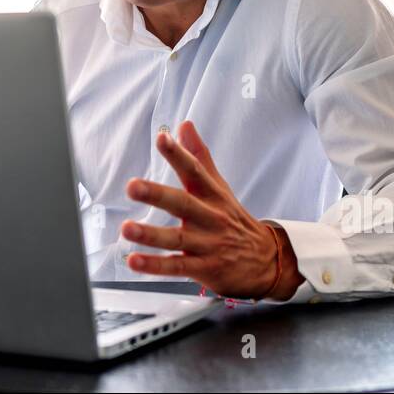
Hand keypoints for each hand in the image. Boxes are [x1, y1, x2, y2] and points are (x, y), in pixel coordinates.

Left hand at [121, 120, 303, 299]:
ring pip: (176, 239)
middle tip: (132, 186)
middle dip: (156, 194)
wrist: (266, 261)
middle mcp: (209, 218)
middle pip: (182, 204)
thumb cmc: (234, 220)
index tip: (163, 138)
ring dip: (151, 235)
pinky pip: (176, 267)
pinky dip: (155, 265)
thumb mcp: (220, 187)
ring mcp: (207, 245)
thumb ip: (200, 156)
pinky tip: (134, 260)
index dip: (178, 154)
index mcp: (212, 195)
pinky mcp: (204, 269)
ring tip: (127, 228)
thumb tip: (184, 125)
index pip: (195, 170)